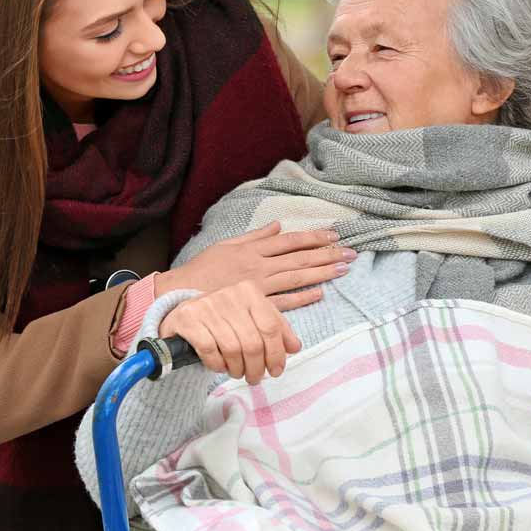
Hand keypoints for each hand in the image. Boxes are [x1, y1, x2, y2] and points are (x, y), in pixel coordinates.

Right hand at [157, 222, 352, 309]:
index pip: (289, 240)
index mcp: (252, 249)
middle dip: (326, 254)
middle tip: (350, 253)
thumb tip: (277, 225)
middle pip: (298, 257)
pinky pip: (282, 301)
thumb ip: (254, 236)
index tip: (333, 236)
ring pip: (295, 276)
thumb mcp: (226, 245)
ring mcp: (257, 286)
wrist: (180, 295)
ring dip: (321, 272)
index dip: (313, 237)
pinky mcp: (254, 305)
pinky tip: (319, 293)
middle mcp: (258, 265)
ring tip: (342, 269)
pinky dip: (302, 297)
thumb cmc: (201, 270)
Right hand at [157, 280, 302, 384]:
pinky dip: (217, 364)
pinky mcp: (188, 319)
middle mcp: (229, 294)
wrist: (184, 313)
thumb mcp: (252, 319)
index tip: (276, 370)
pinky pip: (209, 350)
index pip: (271, 327)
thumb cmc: (224, 319)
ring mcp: (206, 306)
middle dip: (256, 367)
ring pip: (232, 349)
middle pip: (253, 342)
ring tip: (237, 372)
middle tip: (254, 378)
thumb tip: (295, 347)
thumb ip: (275, 330)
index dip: (276, 354)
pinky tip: (220, 366)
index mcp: (249, 292)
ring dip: (237, 368)